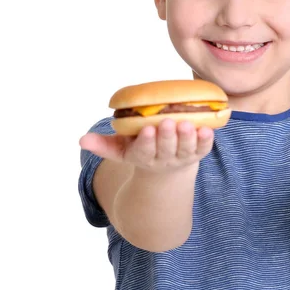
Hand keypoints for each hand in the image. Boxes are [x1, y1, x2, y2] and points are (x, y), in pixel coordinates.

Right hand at [79, 119, 214, 175]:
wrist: (166, 168)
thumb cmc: (140, 149)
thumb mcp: (121, 149)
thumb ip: (103, 145)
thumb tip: (82, 140)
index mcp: (143, 157)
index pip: (144, 150)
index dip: (146, 141)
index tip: (147, 129)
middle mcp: (163, 159)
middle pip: (166, 148)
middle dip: (166, 136)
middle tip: (167, 121)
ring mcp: (182, 157)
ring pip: (186, 149)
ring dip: (188, 137)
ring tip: (188, 123)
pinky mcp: (198, 153)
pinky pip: (203, 148)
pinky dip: (206, 140)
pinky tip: (208, 128)